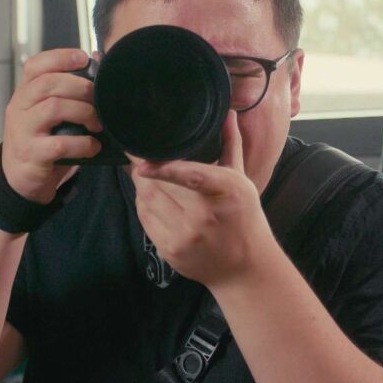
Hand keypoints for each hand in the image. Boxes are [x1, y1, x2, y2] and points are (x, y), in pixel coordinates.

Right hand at [2, 49, 101, 203]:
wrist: (19, 180)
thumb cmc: (41, 141)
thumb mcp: (48, 115)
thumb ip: (66, 95)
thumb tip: (97, 67)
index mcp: (24, 93)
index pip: (35, 65)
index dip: (60, 57)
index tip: (83, 58)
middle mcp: (19, 108)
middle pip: (47, 83)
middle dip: (80, 86)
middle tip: (99, 98)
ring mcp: (23, 131)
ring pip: (53, 108)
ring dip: (83, 112)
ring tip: (98, 123)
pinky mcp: (31, 154)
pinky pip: (59, 143)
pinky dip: (82, 144)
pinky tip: (93, 146)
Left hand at [130, 112, 277, 287]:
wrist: (244, 269)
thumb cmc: (244, 218)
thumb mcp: (241, 181)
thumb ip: (230, 145)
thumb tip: (227, 113)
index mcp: (227, 192)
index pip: (193, 177)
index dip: (166, 168)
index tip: (143, 161)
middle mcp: (205, 216)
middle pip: (160, 186)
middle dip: (145, 170)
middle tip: (138, 154)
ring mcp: (186, 237)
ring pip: (147, 201)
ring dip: (141, 185)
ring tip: (145, 174)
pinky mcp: (170, 251)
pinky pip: (145, 220)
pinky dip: (143, 204)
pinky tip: (149, 197)